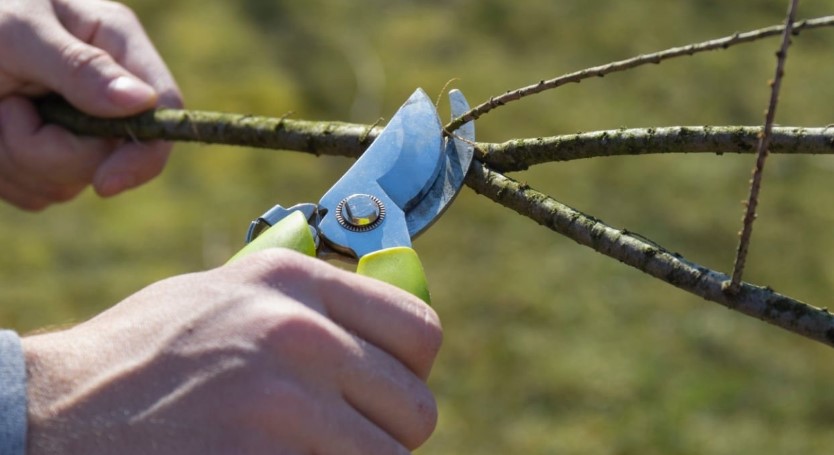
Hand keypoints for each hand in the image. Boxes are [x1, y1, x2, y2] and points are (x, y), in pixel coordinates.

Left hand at [0, 0, 181, 209]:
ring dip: (17, 158)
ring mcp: (81, 133)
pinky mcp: (50, 161)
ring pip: (69, 184)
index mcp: (117, 47)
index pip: (163, 109)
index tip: (105, 183)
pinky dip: (4, 172)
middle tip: (7, 105)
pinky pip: (38, 194)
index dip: (143, 154)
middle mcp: (109, 96)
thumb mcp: (21, 32)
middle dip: (50, 148)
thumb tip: (143, 102)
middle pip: (108, 160)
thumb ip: (80, 67)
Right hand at [22, 249, 442, 453]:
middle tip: (342, 436)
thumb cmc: (146, 357)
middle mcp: (297, 333)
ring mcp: (282, 405)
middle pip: (415, 406)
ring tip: (304, 451)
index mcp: (293, 281)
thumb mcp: (225, 296)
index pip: (420, 330)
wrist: (56, 414)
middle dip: (388, 431)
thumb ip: (306, 302)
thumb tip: (383, 327)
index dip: (410, 370)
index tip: (387, 389)